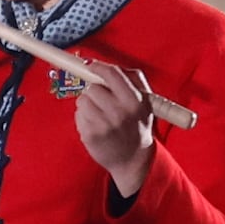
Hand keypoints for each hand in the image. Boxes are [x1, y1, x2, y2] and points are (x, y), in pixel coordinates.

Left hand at [68, 54, 157, 198]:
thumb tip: (102, 64)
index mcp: (134, 101)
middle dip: (94, 89)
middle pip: (92, 87)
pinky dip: (83, 117)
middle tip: (101, 99)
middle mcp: (119, 113)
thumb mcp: (146, 101)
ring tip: (99, 114)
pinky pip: (78, 115)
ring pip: (82, 100)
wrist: (134, 159)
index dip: (97, 67)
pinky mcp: (90, 136)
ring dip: (87, 104)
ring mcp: (103, 125)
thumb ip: (132, 79)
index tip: (90, 65)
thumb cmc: (137, 125)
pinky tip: (95, 125)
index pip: (111, 74)